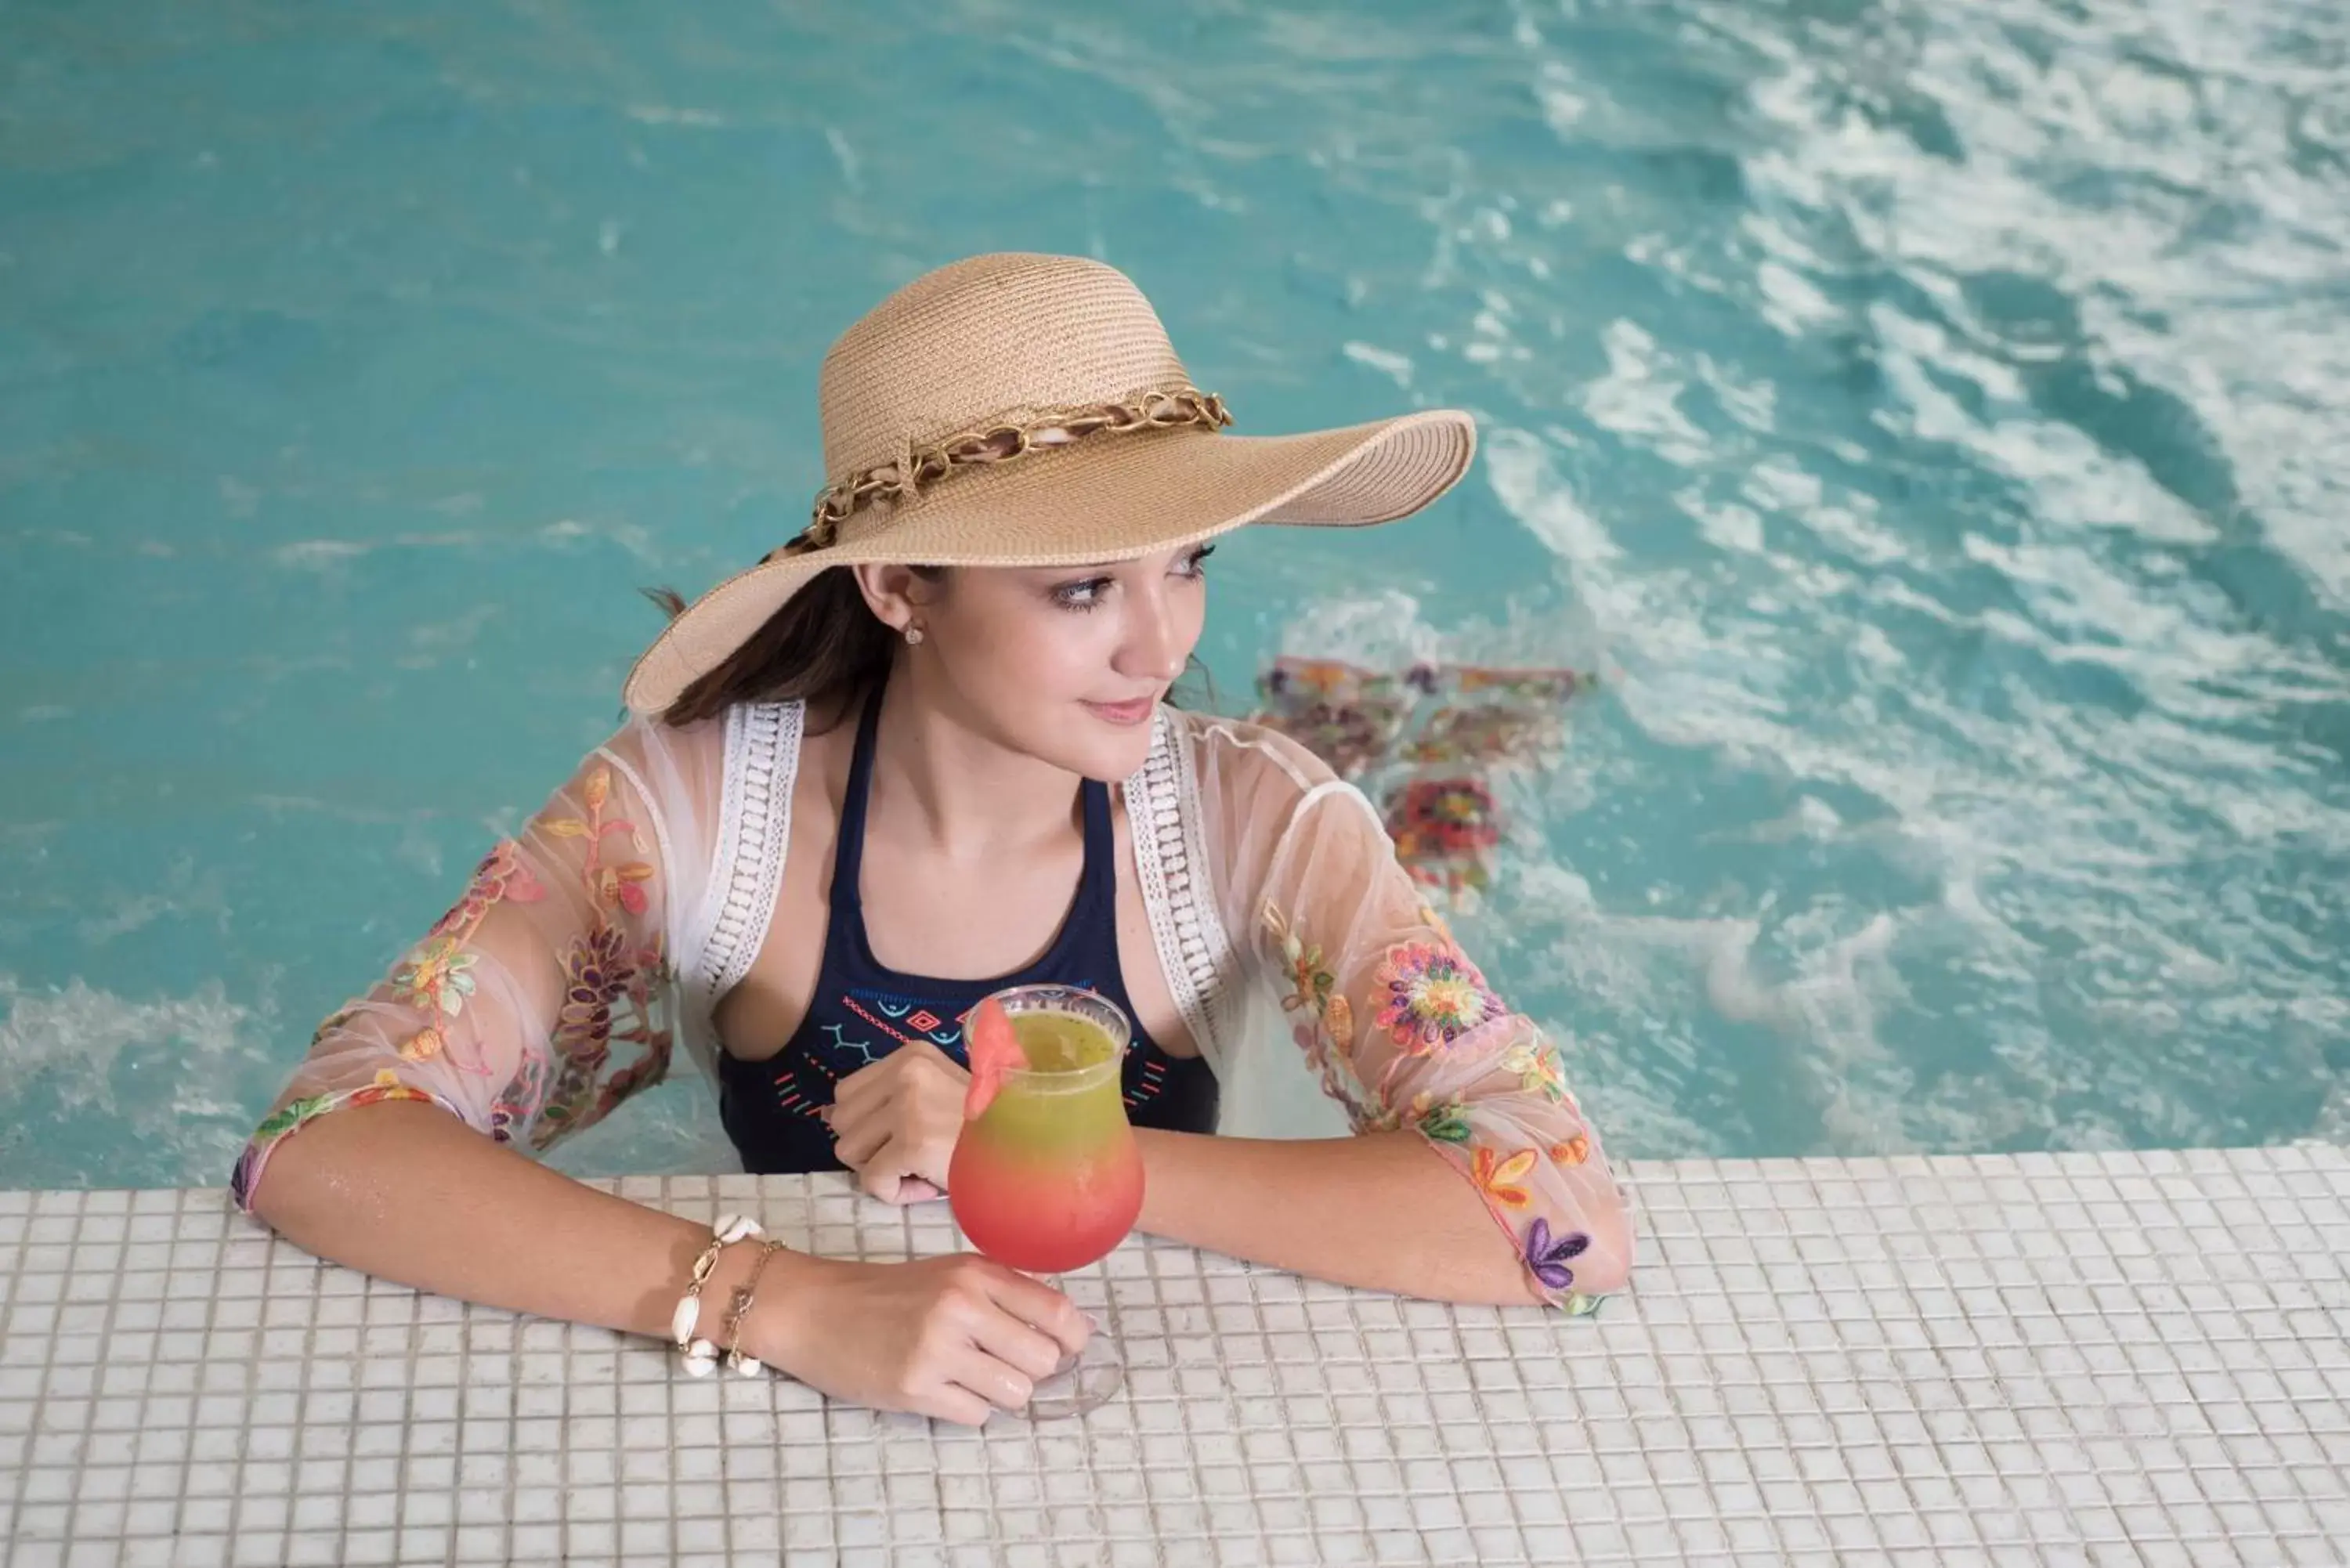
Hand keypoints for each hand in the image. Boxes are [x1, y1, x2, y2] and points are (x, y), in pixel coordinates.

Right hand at [752, 1250, 1087, 1424]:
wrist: (812, 1309)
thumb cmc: (885, 1292)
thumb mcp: (948, 1273)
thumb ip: (1002, 1291)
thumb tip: (1065, 1323)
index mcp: (975, 1273)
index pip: (1057, 1312)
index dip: (1075, 1339)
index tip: (1068, 1348)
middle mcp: (961, 1307)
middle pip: (1043, 1361)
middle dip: (1032, 1371)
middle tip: (1005, 1365)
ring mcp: (937, 1350)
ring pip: (1015, 1393)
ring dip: (1001, 1393)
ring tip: (972, 1379)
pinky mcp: (914, 1389)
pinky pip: (976, 1415)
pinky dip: (967, 1409)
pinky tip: (943, 1391)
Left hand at [828, 1040, 967, 1203]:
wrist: (1027, 1153)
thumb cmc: (983, 1131)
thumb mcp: (934, 1095)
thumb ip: (886, 1099)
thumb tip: (825, 1115)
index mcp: (912, 1055)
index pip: (846, 1093)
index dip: (869, 1123)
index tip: (906, 1134)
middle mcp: (907, 1072)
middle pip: (840, 1120)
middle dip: (870, 1147)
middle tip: (913, 1154)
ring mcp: (908, 1105)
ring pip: (848, 1151)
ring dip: (880, 1169)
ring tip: (920, 1166)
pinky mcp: (912, 1142)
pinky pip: (871, 1181)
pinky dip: (894, 1193)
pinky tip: (928, 1183)